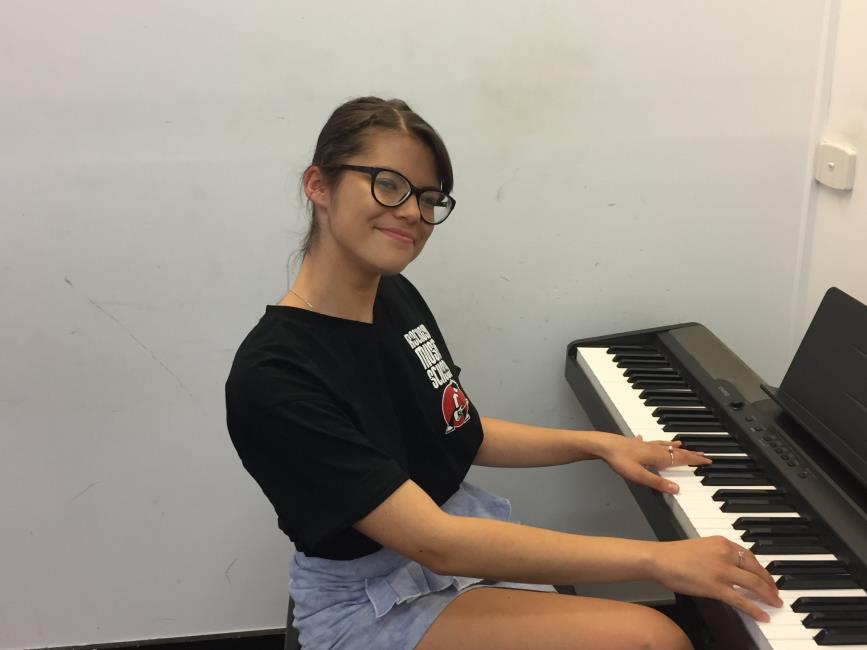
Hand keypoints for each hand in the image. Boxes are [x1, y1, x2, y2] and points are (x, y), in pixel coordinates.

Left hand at [598, 434, 709, 493]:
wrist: (602, 445)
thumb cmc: (619, 459)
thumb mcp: (639, 476)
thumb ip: (657, 483)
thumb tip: (676, 489)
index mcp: (657, 456)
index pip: (681, 459)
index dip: (695, 460)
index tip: (707, 461)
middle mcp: (653, 448)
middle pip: (675, 451)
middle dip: (689, 453)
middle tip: (701, 454)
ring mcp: (643, 445)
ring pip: (663, 445)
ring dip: (673, 446)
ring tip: (681, 444)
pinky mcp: (634, 444)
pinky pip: (648, 442)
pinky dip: (652, 441)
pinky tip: (644, 438)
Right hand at [651, 536, 782, 620]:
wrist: (660, 559)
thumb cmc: (675, 554)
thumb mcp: (702, 546)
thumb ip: (718, 554)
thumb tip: (730, 568)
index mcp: (723, 542)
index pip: (750, 556)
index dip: (761, 569)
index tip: (765, 577)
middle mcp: (726, 554)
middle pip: (756, 569)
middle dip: (770, 583)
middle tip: (775, 592)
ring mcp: (723, 571)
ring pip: (754, 584)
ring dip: (768, 595)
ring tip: (775, 602)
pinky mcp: (717, 587)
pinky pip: (741, 600)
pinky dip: (755, 609)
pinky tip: (763, 615)